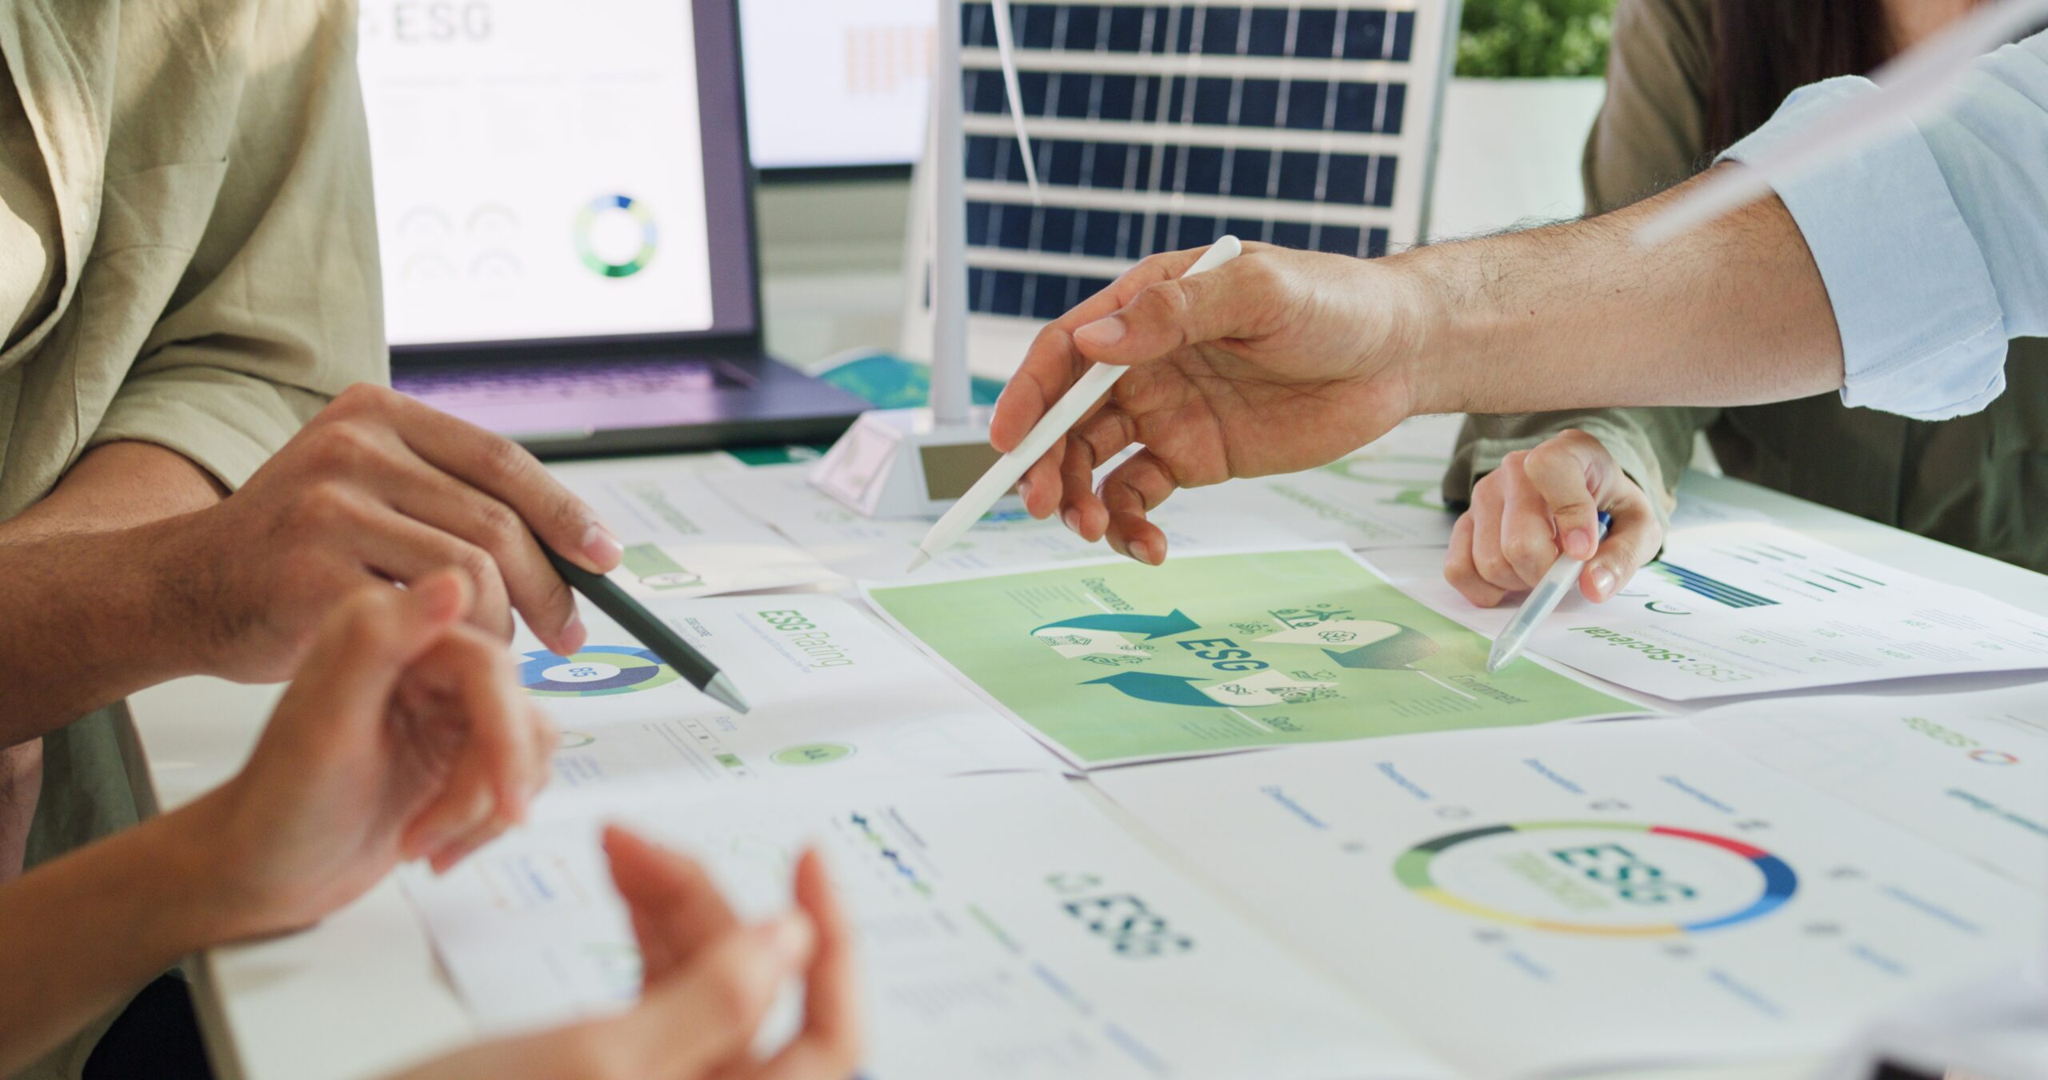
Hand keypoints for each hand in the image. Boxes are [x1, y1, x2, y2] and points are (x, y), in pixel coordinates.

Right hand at [160, 383, 620, 682]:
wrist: (183, 589)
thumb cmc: (293, 552)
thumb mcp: (367, 489)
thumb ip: (447, 495)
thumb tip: (571, 537)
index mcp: (377, 414)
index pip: (502, 460)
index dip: (565, 514)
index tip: (603, 557)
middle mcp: (352, 447)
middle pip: (496, 522)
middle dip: (549, 587)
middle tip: (567, 631)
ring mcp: (327, 507)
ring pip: (471, 573)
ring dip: (500, 625)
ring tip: (496, 650)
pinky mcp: (311, 573)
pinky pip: (423, 616)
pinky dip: (452, 645)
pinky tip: (449, 661)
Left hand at [185, 571, 556, 938]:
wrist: (262, 871)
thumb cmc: (279, 805)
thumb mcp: (325, 724)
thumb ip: (379, 643)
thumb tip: (455, 580)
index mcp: (390, 632)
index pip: (490, 667)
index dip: (504, 735)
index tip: (505, 798)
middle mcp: (426, 658)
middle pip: (517, 711)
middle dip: (488, 789)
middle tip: (441, 841)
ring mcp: (450, 705)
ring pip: (527, 746)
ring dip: (483, 812)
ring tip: (421, 845)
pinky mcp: (464, 748)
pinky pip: (519, 774)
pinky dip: (485, 823)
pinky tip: (434, 847)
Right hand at [392, 826, 859, 1079]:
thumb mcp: (593, 1063)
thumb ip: (707, 1003)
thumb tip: (796, 940)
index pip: (833, 1038)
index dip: (836, 945)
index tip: (807, 861)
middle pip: (755, 999)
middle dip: (710, 905)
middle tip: (644, 841)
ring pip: (701, 993)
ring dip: (670, 911)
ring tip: (616, 847)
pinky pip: (655, 1008)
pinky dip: (643, 944)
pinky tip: (619, 894)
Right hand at [990, 243, 1433, 564]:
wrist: (1400, 353)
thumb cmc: (1333, 302)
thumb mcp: (1259, 294)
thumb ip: (1177, 313)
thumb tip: (1094, 341)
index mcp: (1145, 306)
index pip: (1065, 351)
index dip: (1028, 396)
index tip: (1006, 442)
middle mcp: (1142, 360)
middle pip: (1066, 416)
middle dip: (1044, 462)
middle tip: (1045, 505)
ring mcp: (1164, 412)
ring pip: (1093, 462)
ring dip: (1080, 499)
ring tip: (1095, 530)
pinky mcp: (1193, 457)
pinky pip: (1139, 495)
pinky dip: (1130, 525)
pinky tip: (1148, 547)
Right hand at [1443, 429, 1662, 607]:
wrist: (1580, 499)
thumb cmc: (1610, 509)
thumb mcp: (1638, 527)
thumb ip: (1623, 555)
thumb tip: (1593, 586)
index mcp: (1566, 452)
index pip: (1549, 469)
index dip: (1567, 515)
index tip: (1583, 551)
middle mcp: (1515, 468)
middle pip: (1519, 541)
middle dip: (1545, 574)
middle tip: (1564, 573)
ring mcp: (1483, 494)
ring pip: (1490, 562)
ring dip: (1519, 583)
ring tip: (1540, 567)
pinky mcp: (1463, 522)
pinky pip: (1459, 569)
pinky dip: (1486, 590)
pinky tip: (1511, 580)